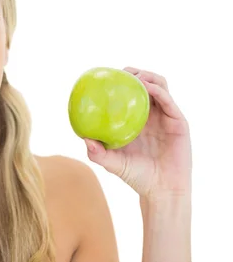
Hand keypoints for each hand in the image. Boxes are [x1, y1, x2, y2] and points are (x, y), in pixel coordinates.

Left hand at [84, 67, 191, 199]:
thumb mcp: (112, 163)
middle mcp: (152, 115)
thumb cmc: (135, 176)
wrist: (161, 190)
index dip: (119, 81)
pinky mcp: (178, 122)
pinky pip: (169, 101)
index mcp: (136, 119)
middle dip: (133, 72)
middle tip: (119, 71)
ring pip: (160, 86)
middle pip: (145, 83)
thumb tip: (83, 138)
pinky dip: (157, 91)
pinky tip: (145, 88)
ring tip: (133, 77)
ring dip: (147, 76)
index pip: (128, 93)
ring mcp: (166, 117)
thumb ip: (97, 153)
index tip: (105, 75)